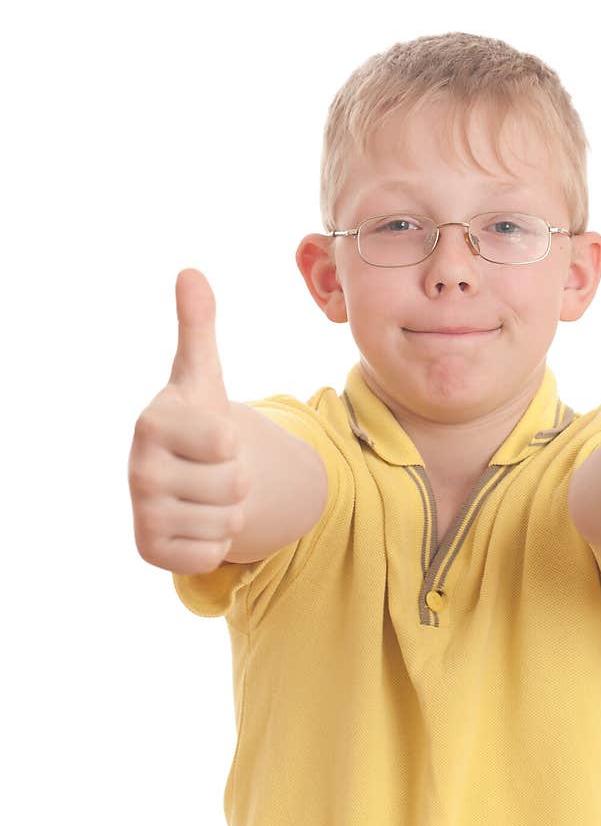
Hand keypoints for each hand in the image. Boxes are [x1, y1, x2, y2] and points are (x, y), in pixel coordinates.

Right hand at [128, 269, 250, 574]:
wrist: (182, 474)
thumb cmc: (198, 422)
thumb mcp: (204, 375)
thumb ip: (199, 325)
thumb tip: (190, 272)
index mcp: (153, 423)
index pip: (227, 441)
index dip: (233, 439)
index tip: (211, 435)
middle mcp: (138, 470)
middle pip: (235, 483)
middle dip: (236, 478)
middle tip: (212, 468)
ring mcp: (142, 513)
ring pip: (228, 521)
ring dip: (228, 510)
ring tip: (205, 493)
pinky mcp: (152, 552)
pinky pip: (212, 553)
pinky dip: (215, 542)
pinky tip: (195, 521)